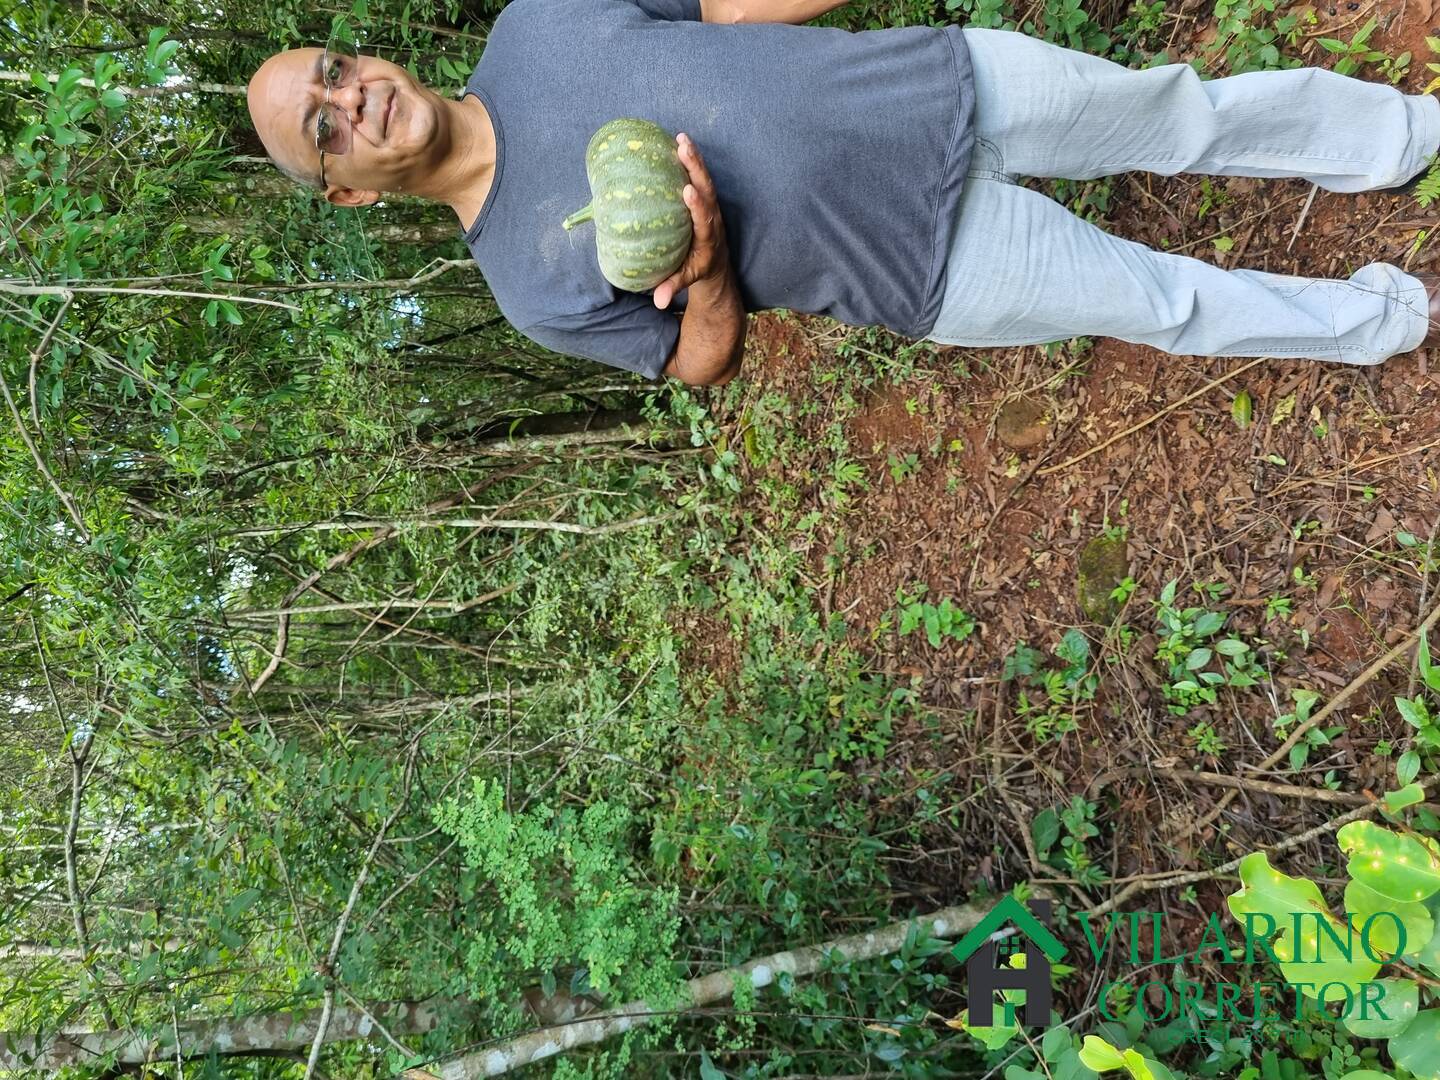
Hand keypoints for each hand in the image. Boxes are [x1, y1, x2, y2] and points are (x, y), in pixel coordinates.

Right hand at [653, 132, 731, 309]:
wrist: (717, 266)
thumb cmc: (698, 273)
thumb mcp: (687, 281)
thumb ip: (673, 287)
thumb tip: (658, 302)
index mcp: (709, 238)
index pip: (705, 219)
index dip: (698, 205)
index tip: (688, 190)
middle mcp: (713, 219)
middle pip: (707, 191)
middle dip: (696, 169)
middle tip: (683, 148)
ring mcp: (711, 207)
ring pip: (705, 179)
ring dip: (695, 159)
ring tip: (681, 138)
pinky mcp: (706, 201)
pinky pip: (699, 177)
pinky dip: (692, 161)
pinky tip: (678, 143)